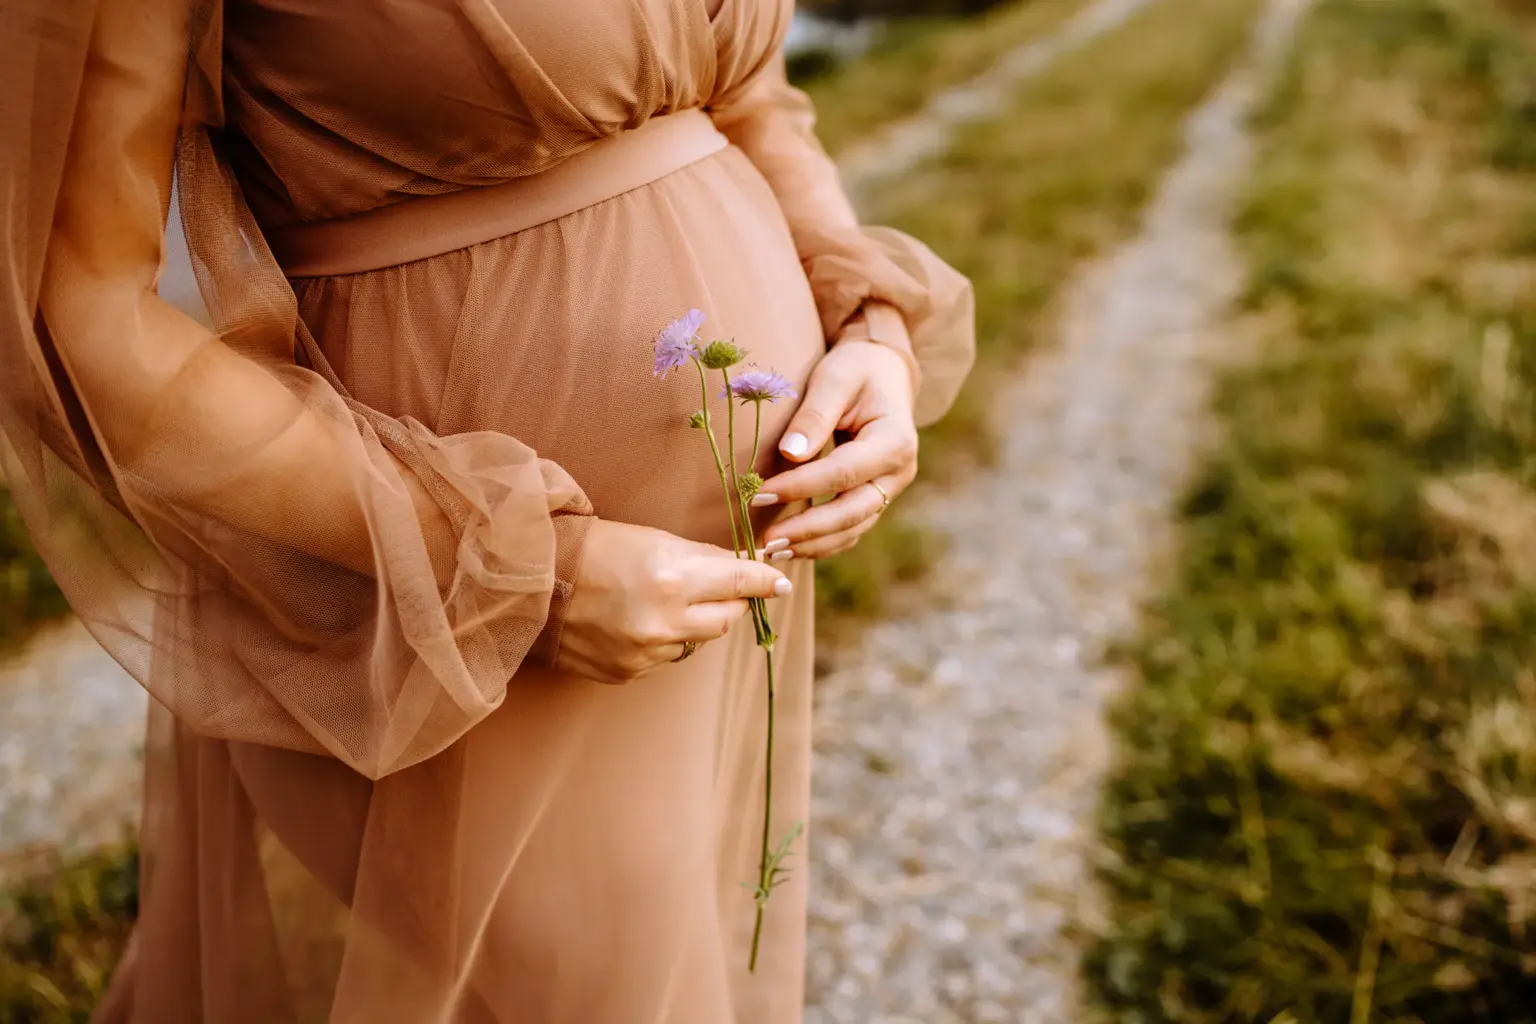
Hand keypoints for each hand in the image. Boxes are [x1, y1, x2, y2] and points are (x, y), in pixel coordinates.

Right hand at [557, 519, 790, 684]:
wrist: (531, 581)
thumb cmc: (594, 548)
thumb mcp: (653, 539)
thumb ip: (702, 558)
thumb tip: (746, 567)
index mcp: (672, 578)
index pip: (740, 581)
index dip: (765, 581)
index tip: (780, 583)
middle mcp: (663, 621)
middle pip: (728, 619)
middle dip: (729, 601)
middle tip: (717, 586)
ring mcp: (644, 653)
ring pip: (697, 642)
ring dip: (693, 623)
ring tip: (660, 601)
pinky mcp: (627, 674)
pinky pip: (665, 659)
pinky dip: (662, 642)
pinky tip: (636, 622)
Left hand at [754, 341, 917, 558]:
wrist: (883, 373)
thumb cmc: (856, 370)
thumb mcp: (835, 379)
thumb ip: (814, 415)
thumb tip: (791, 453)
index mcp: (895, 440)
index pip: (844, 472)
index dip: (802, 487)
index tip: (760, 495)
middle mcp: (899, 472)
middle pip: (853, 512)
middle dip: (808, 530)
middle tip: (767, 542)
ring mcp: (890, 490)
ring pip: (852, 529)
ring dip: (813, 544)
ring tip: (772, 551)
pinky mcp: (875, 499)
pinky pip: (850, 529)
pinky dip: (821, 543)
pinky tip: (791, 548)